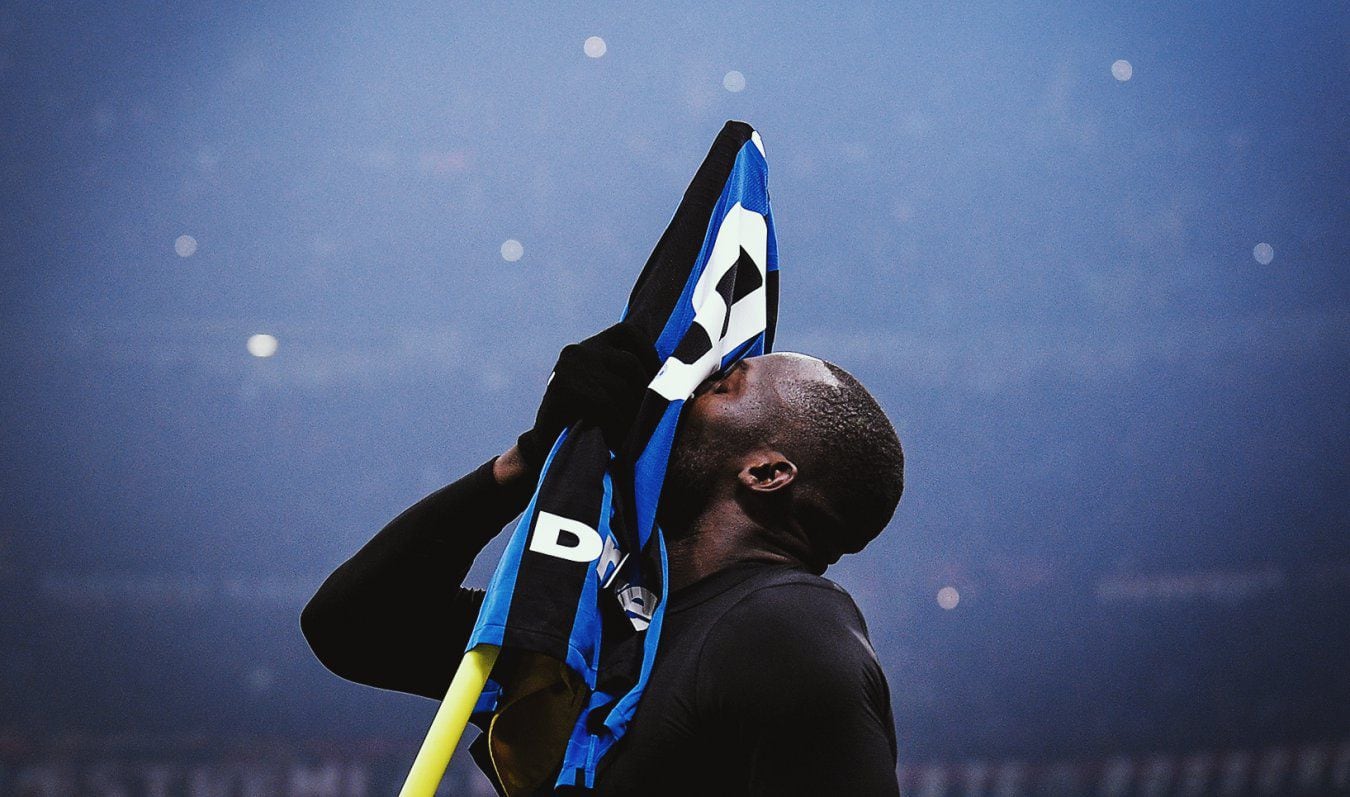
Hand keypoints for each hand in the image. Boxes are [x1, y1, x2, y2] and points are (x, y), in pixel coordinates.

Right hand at [514, 321, 660, 470]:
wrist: (546, 447)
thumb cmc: (584, 419)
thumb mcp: (606, 388)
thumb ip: (627, 376)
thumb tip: (672, 375)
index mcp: (591, 345)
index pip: (629, 333)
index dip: (650, 353)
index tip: (661, 379)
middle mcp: (579, 350)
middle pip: (629, 363)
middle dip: (644, 393)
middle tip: (651, 420)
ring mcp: (569, 367)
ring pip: (619, 387)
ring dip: (632, 414)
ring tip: (636, 434)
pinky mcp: (563, 387)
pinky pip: (605, 403)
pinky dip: (617, 423)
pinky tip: (618, 439)